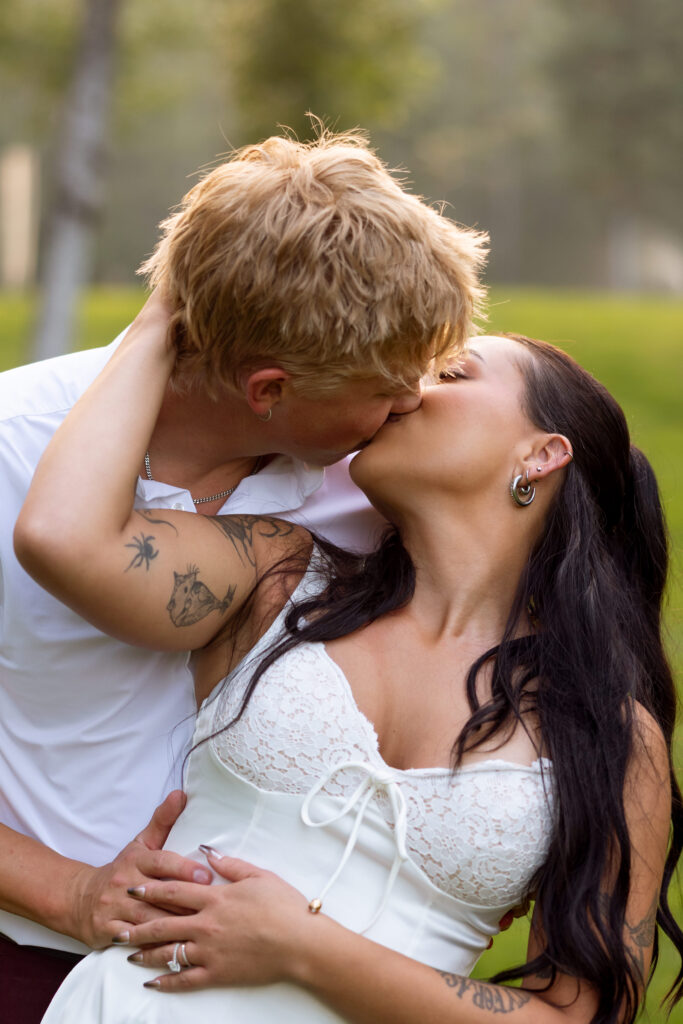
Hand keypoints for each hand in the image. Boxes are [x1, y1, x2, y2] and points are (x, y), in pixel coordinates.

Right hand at [66, 791, 212, 948]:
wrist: (80, 898)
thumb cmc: (122, 870)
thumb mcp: (140, 843)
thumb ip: (163, 820)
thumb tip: (181, 793)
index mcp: (136, 861)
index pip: (161, 862)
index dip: (184, 868)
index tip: (206, 876)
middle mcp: (125, 884)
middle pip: (159, 894)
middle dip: (186, 903)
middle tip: (212, 909)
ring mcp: (115, 908)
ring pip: (149, 919)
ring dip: (174, 926)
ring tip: (200, 931)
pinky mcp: (108, 931)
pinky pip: (134, 941)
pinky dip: (153, 946)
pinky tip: (173, 949)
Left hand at [118, 850, 310, 991]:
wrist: (300, 942)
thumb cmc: (284, 906)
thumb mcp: (259, 876)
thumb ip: (231, 864)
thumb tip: (209, 852)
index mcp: (216, 897)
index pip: (174, 891)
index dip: (151, 888)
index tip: (133, 886)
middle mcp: (207, 924)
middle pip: (163, 923)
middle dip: (138, 924)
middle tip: (119, 925)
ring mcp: (210, 951)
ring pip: (169, 953)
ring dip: (145, 953)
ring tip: (128, 954)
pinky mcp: (217, 974)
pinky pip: (185, 979)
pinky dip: (166, 981)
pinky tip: (152, 982)